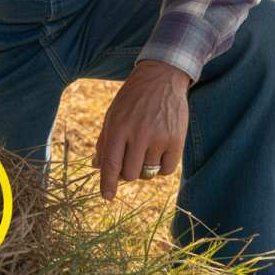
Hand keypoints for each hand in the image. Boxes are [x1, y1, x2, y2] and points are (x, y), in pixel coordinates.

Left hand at [91, 60, 189, 200]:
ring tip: (144, 151)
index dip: (107, 184)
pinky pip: (167, 170)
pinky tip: (158, 153)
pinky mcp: (177, 140)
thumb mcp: (112, 114)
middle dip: (126, 173)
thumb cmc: (132, 98)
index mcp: (118, 126)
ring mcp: (160, 138)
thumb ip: (104, 141)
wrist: (161, 77)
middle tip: (129, 160)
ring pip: (148, 173)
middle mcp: (139, 133)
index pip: (110, 163)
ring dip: (144, 168)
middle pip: (130, 174)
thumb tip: (96, 167)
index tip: (106, 196)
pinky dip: (161, 168)